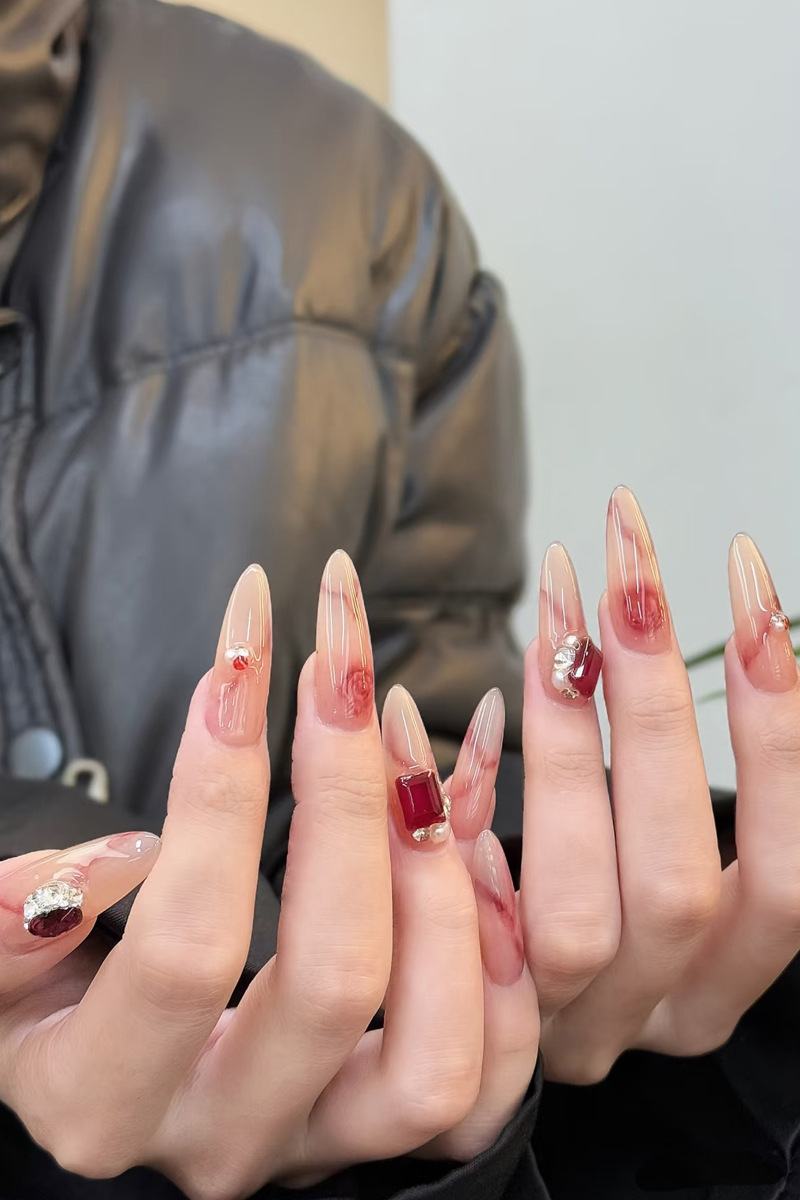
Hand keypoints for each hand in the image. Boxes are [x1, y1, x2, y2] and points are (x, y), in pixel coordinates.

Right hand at [0, 552, 536, 1197]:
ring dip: (442, 875)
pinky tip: (462, 822)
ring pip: (439, 1050)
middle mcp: (227, 1139)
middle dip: (348, 795)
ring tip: (409, 742)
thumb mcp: (1, 955)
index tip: (239, 659)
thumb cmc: (51, 988)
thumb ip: (10, 924)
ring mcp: (324, 1144)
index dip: (219, 795)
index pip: (187, 951)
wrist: (106, 1054)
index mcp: (104, 1101)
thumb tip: (103, 871)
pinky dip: (502, 946)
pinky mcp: (395, 1129)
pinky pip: (493, 1066)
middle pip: (335, 980)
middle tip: (342, 669)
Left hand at [516, 486, 799, 1082]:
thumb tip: (661, 631)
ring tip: (548, 620)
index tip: (744, 580)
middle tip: (622, 567)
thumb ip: (664, 768)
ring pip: (576, 922)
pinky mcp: (480, 1048)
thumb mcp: (656, 840)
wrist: (474, 1029)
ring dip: (561, 754)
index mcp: (732, 970)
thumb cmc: (599, 891)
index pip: (787, 871)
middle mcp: (662, 1015)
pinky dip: (463, 834)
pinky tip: (444, 726)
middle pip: (678, 884)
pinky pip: (470, 945)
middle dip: (655, 710)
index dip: (776, 729)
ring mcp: (570, 1039)